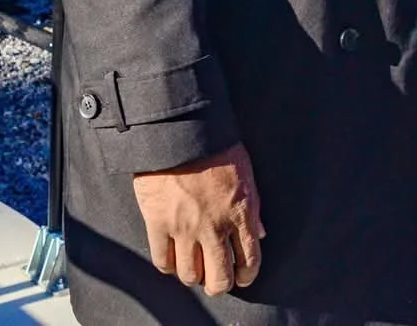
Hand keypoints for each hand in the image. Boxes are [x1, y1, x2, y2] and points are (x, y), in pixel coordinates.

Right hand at [131, 143, 265, 295]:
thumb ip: (253, 209)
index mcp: (240, 213)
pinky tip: (173, 259)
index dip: (246, 276)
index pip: (250, 260)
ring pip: (189, 275)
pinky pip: (162, 261)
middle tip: (217, 280)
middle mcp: (214, 226)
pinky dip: (168, 266)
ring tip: (194, 267)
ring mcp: (185, 228)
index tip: (242, 277)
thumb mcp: (246, 175)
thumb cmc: (216, 149)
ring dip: (193, 275)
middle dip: (220, 284)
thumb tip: (258, 234)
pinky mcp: (158, 224)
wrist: (180, 132)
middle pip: (219, 278)